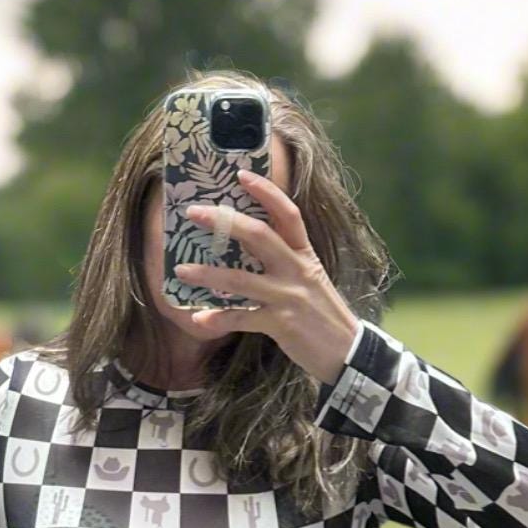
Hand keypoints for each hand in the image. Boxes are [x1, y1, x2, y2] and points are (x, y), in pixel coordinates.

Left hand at [173, 168, 361, 386]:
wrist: (346, 352)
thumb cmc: (321, 313)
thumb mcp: (310, 278)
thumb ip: (285, 260)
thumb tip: (249, 244)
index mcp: (305, 254)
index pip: (288, 214)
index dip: (267, 192)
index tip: (241, 175)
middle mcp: (297, 270)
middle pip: (260, 235)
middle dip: (225, 222)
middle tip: (194, 212)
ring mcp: (289, 297)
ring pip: (242, 279)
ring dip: (208, 274)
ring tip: (181, 271)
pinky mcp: (282, 325)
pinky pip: (243, 319)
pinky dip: (218, 319)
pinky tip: (198, 319)